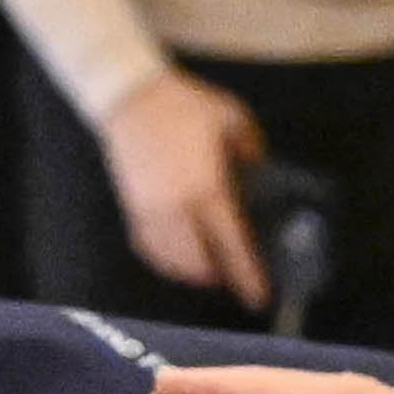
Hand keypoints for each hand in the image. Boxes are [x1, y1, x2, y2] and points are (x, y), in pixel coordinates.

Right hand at [98, 70, 274, 307]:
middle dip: (222, 278)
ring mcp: (151, 211)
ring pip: (173, 262)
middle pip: (200, 265)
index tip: (259, 296)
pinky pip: (150, 249)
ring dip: (194, 273)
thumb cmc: (183, 105)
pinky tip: (180, 259)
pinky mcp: (132, 208)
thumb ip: (253, 149)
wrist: (130, 96)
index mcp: (207, 189)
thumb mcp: (232, 119)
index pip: (232, 245)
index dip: (248, 275)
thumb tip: (262, 172)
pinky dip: (167, 261)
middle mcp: (177, 208)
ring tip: (212, 271)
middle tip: (239, 279)